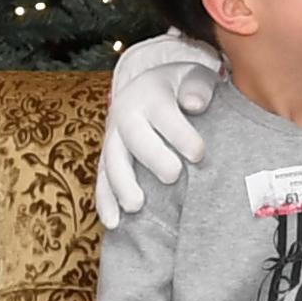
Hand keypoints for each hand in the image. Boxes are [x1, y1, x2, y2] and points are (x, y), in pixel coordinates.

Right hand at [96, 34, 222, 226]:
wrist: (150, 89)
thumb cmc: (182, 88)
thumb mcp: (194, 78)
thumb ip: (198, 87)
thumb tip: (196, 103)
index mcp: (150, 94)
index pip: (163, 113)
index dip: (179, 133)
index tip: (199, 153)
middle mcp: (126, 114)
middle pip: (134, 137)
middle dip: (152, 156)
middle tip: (173, 175)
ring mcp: (113, 138)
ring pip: (112, 161)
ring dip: (122, 184)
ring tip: (136, 206)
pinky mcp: (108, 159)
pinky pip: (102, 180)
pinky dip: (105, 201)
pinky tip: (112, 222)